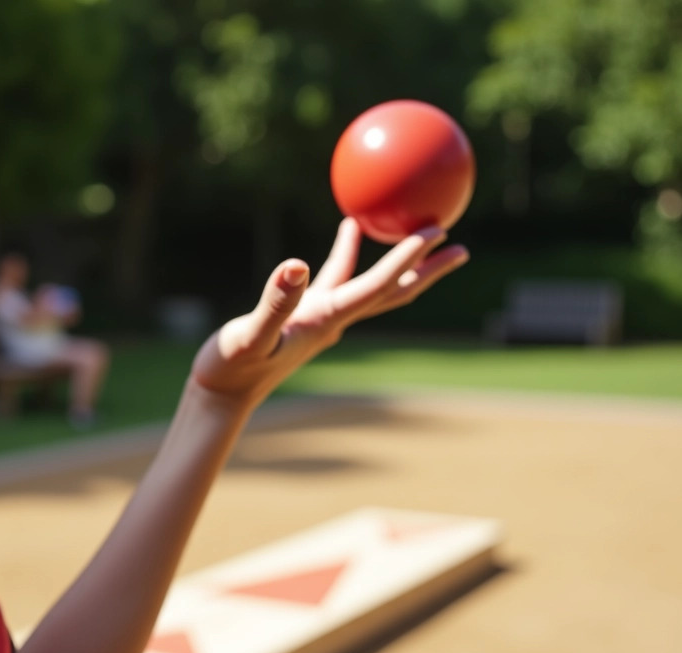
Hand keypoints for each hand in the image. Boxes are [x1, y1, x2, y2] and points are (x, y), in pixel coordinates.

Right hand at [190, 219, 467, 408]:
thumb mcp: (248, 335)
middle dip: (428, 270)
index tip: (434, 232)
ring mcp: (323, 319)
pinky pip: (341, 278)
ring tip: (424, 233)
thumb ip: (274, 302)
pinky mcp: (307, 316)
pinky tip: (351, 227)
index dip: (406, 257)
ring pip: (373, 285)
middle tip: (460, 246)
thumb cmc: (230, 369)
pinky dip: (350, 253)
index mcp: (325, 320)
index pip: (377, 285)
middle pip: (394, 291)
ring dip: (400, 261)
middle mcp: (334, 320)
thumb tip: (298, 264)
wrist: (221, 396)